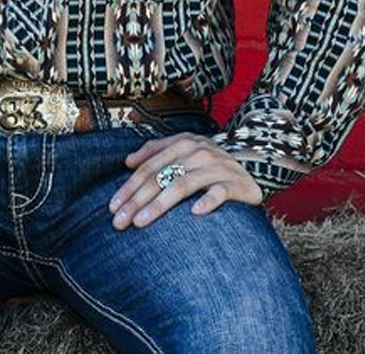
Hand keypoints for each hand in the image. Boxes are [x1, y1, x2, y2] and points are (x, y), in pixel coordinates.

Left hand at [107, 132, 262, 229]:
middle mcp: (197, 151)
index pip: (148, 167)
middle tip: (120, 221)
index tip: (112, 207)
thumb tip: (127, 162)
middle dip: (136, 200)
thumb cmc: (208, 164)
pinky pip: (219, 193)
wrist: (251, 167)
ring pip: (182, 185)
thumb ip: (154, 152)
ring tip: (141, 222)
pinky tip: (194, 214)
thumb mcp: (182, 151)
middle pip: (160, 177)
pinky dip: (207, 201)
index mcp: (181, 143)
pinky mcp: (235, 184)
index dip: (128, 187)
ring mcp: (216, 167)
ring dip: (159, 205)